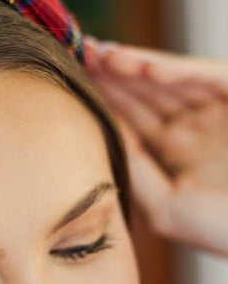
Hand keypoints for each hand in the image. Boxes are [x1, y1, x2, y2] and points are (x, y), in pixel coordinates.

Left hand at [85, 38, 227, 257]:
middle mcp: (196, 125)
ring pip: (173, 79)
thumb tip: (104, 134)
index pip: (133, 115)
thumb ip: (135, 171)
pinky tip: (145, 69)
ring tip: (105, 56)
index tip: (70, 79)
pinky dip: (178, 72)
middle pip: (147, 90)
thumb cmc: (222, 231)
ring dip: (139, 65)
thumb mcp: (164, 207)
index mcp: (176, 149)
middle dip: (114, 72)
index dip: (104, 95)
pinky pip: (208, 77)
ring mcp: (219, 110)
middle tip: (81, 52)